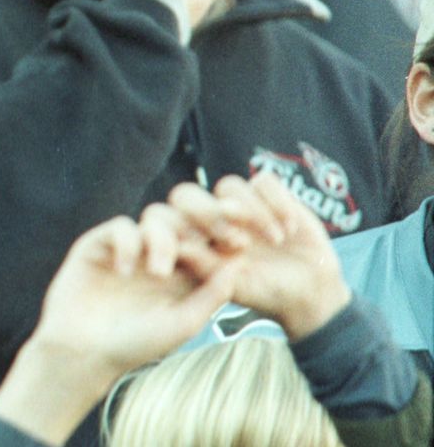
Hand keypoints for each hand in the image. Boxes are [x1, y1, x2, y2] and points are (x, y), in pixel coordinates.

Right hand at [30, 209, 238, 378]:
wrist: (85, 352)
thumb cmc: (137, 345)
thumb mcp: (184, 323)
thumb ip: (212, 294)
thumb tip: (240, 262)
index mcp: (184, 274)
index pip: (209, 242)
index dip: (226, 235)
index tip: (241, 240)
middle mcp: (158, 256)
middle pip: (185, 221)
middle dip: (201, 223)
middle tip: (212, 234)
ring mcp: (129, 249)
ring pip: (156, 219)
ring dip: (163, 240)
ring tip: (158, 273)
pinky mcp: (99, 245)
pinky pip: (121, 227)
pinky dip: (127, 244)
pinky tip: (123, 271)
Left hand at [168, 174, 349, 340]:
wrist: (311, 290)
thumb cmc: (265, 291)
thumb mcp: (233, 287)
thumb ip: (204, 268)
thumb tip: (179, 248)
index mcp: (192, 236)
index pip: (163, 219)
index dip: (166, 232)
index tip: (186, 253)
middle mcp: (210, 215)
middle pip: (187, 194)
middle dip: (208, 216)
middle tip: (240, 244)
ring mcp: (240, 202)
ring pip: (228, 185)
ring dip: (252, 212)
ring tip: (275, 241)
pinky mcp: (270, 195)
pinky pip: (264, 181)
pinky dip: (278, 203)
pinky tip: (289, 228)